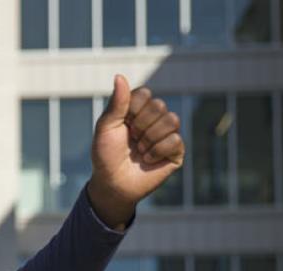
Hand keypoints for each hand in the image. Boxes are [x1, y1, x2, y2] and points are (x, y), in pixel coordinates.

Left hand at [87, 74, 184, 226]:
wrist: (112, 183)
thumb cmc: (106, 155)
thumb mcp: (106, 127)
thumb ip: (117, 103)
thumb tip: (119, 76)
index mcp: (138, 109)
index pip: (145, 94)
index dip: (132, 110)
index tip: (122, 125)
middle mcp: (155, 118)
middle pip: (160, 106)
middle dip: (141, 126)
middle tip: (131, 140)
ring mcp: (167, 134)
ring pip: (172, 120)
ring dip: (150, 138)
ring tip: (140, 150)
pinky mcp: (176, 151)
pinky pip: (175, 140)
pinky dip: (157, 151)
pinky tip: (148, 160)